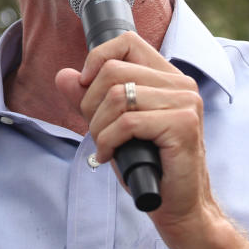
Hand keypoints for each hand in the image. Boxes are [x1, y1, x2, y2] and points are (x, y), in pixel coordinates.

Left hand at [54, 32, 221, 233]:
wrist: (180, 206)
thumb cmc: (148, 165)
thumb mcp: (112, 126)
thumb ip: (90, 99)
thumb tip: (64, 76)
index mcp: (167, 77)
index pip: (127, 42)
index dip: (97, 58)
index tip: (86, 87)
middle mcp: (180, 85)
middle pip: (113, 71)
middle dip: (91, 103)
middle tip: (96, 131)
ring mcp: (185, 103)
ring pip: (118, 96)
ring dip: (98, 127)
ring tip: (104, 146)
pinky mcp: (183, 125)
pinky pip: (127, 122)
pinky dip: (108, 141)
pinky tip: (109, 156)